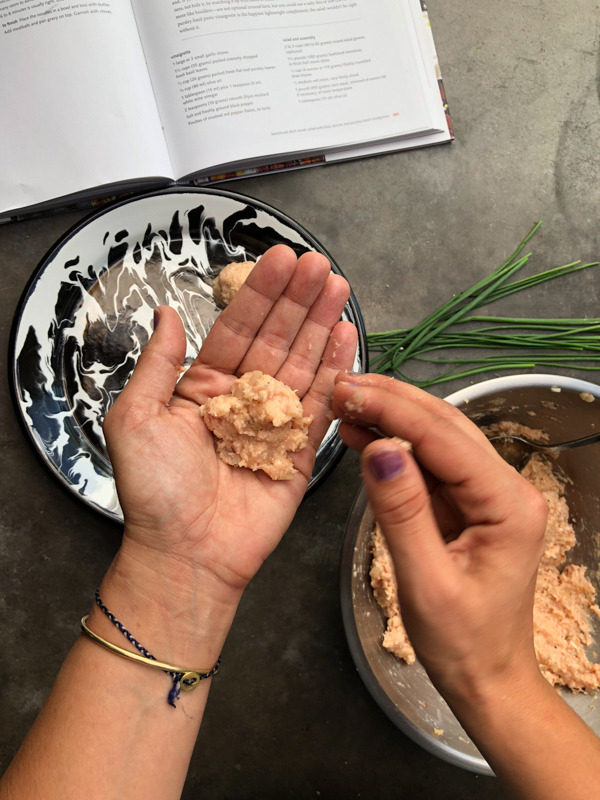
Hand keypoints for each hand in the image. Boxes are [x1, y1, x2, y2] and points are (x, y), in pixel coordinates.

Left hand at [103, 246, 356, 601]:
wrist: (186, 553)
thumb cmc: (154, 491)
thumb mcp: (135, 418)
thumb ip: (157, 364)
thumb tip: (167, 313)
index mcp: (203, 387)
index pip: (236, 328)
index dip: (259, 294)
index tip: (280, 258)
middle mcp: (241, 398)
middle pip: (275, 338)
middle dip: (297, 300)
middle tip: (318, 264)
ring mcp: (274, 422)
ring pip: (302, 363)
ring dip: (320, 324)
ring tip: (337, 286)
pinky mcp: (300, 450)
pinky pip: (321, 404)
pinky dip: (336, 370)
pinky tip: (346, 335)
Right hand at [332, 373, 548, 704]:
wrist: (487, 678)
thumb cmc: (462, 642)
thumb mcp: (426, 582)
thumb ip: (402, 512)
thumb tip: (379, 448)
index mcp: (508, 503)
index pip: (444, 439)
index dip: (392, 410)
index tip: (346, 392)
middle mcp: (506, 487)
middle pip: (445, 426)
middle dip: (391, 401)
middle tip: (340, 386)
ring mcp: (487, 492)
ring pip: (436, 437)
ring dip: (391, 416)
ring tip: (344, 400)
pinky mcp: (466, 503)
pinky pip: (429, 463)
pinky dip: (394, 445)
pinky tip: (364, 433)